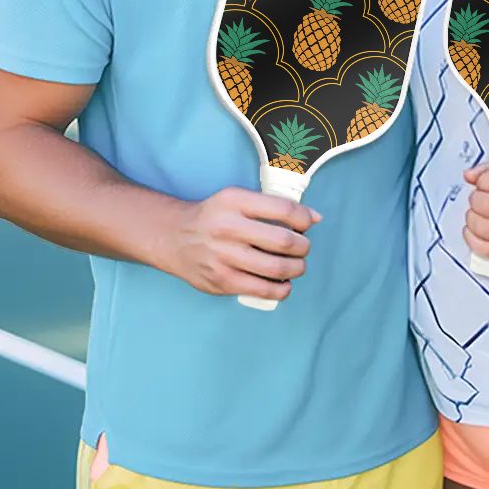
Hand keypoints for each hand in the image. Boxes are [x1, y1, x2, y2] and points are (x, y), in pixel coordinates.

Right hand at [166, 187, 320, 301]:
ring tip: (297, 265)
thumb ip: (274, 205)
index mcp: (235, 202)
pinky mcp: (222, 281)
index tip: (307, 224)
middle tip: (303, 247)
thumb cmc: (214, 216)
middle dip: (303, 246)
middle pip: (283, 241)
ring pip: (276, 268)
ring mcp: (224, 257)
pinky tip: (284, 283)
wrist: (175, 238)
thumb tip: (314, 217)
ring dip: (296, 268)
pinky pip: (262, 289)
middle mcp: (228, 228)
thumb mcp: (238, 198)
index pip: (284, 209)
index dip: (304, 218)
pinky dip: (281, 289)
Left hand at [462, 166, 488, 265]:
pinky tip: (475, 231)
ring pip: (480, 226)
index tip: (484, 184)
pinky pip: (483, 248)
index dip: (481, 181)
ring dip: (471, 219)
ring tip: (477, 215)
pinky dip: (472, 238)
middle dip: (475, 200)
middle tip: (479, 200)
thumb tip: (469, 175)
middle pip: (483, 204)